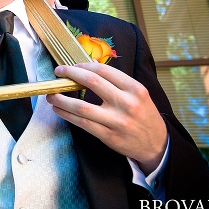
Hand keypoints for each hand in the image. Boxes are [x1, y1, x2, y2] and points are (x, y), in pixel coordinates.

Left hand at [47, 62, 167, 173]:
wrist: (157, 144)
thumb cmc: (144, 114)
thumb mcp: (137, 94)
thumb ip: (115, 80)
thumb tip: (90, 64)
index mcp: (135, 89)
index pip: (104, 71)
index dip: (83, 66)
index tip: (71, 66)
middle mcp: (127, 103)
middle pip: (92, 82)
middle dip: (70, 74)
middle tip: (58, 72)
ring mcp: (117, 121)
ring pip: (81, 106)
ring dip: (61, 99)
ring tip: (51, 95)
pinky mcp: (109, 136)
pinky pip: (82, 123)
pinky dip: (67, 115)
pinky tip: (59, 110)